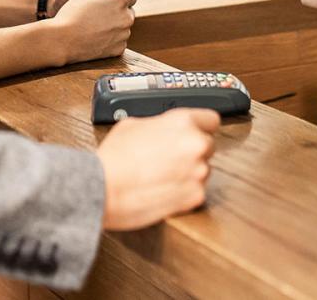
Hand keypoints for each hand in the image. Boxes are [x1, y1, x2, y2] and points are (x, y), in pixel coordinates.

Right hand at [50, 0, 136, 64]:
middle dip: (118, 10)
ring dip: (115, 24)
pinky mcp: (119, 49)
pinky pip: (120, 41)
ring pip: (124, 26)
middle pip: (128, 10)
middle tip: (98, 13)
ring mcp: (124, 34)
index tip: (105, 1)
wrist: (62, 40)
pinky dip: (111, 39)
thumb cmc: (73, 12)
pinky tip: (96, 37)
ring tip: (95, 26)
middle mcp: (127, 17)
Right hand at [98, 108, 219, 229]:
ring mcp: (198, 171)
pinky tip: (163, 189)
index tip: (196, 133)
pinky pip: (196, 191)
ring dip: (189, 172)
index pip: (211, 120)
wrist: (104, 188)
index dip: (201, 127)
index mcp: (183, 122)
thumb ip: (157, 124)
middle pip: (208, 146)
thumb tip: (161, 130)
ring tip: (162, 176)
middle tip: (170, 158)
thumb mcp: (132, 124)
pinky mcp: (196, 196)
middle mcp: (195, 144)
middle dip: (192, 151)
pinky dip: (183, 192)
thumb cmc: (114, 157)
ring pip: (202, 170)